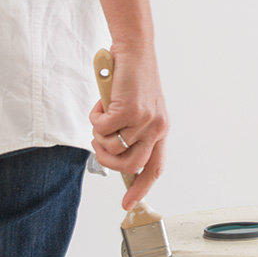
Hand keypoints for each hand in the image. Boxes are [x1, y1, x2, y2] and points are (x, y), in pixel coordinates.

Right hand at [90, 43, 168, 209]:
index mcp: (161, 130)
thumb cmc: (131, 81)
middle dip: (107, 160)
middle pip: (130, 165)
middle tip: (99, 143)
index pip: (155, 168)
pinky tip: (103, 103)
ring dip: (99, 135)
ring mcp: (145, 119)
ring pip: (112, 147)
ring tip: (102, 117)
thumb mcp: (137, 110)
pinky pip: (102, 128)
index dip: (141, 188)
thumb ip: (131, 132)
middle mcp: (157, 127)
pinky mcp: (130, 110)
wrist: (134, 52)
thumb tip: (113, 154)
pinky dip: (95, 118)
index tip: (128, 204)